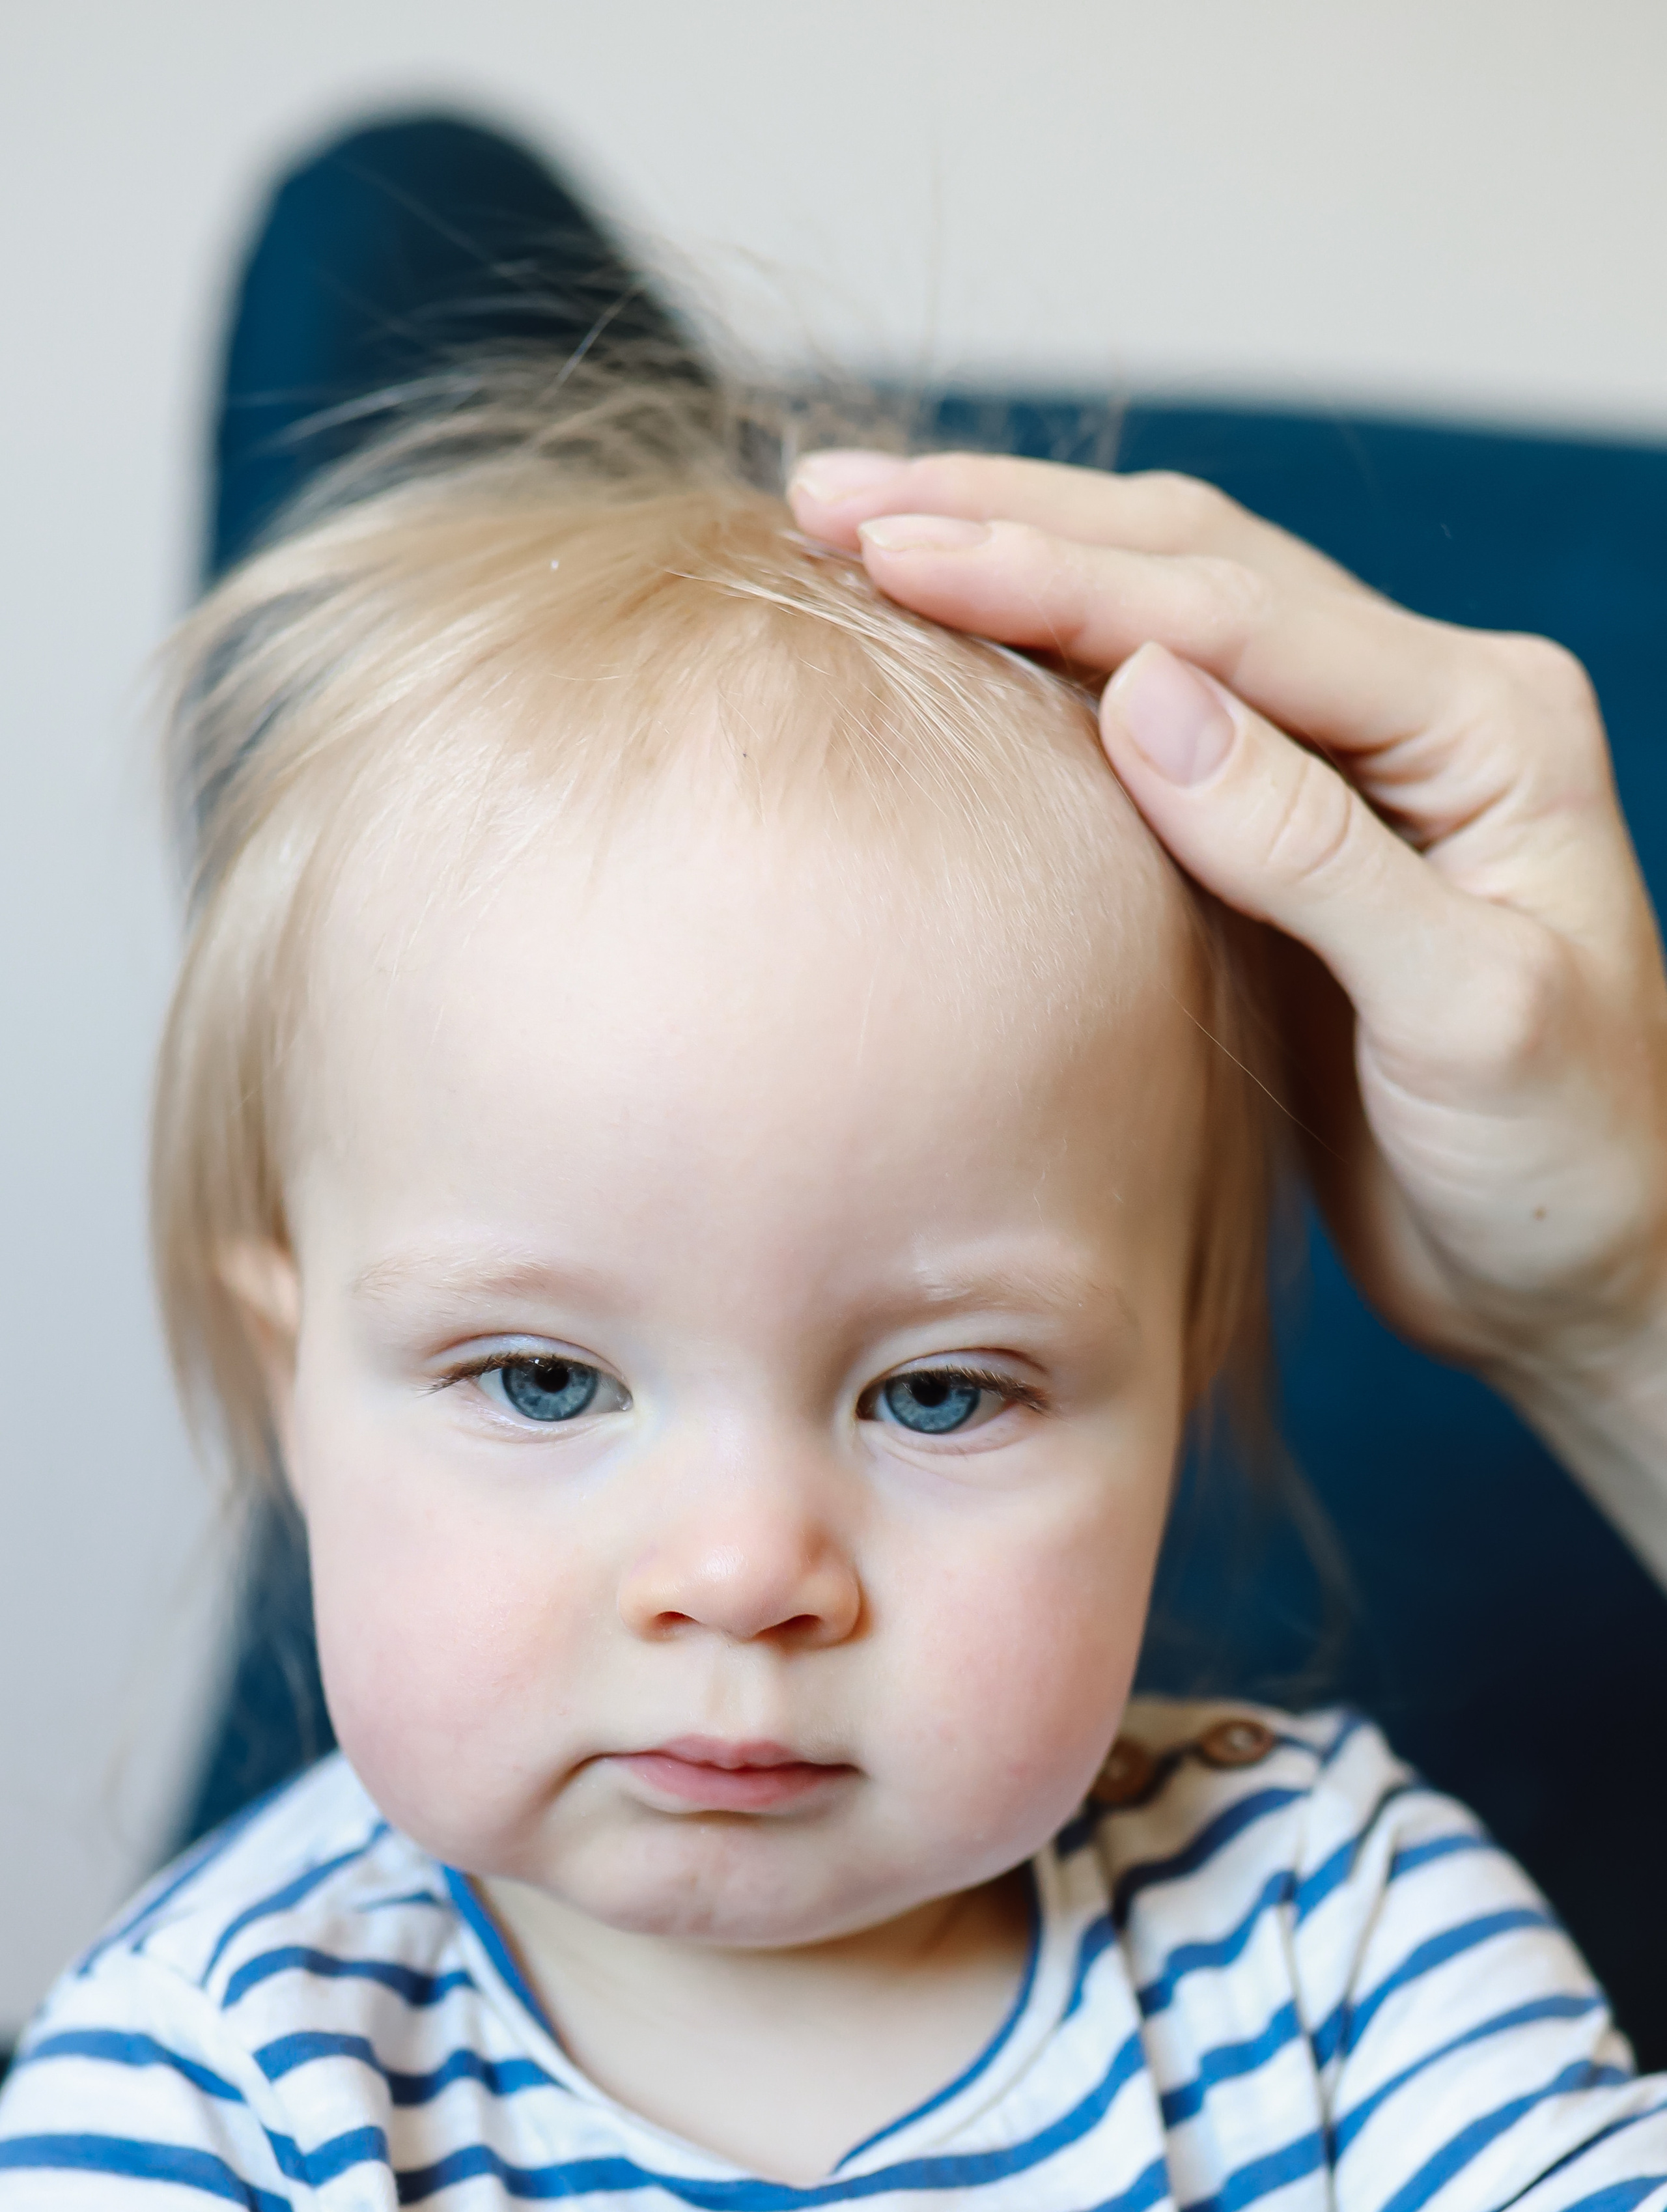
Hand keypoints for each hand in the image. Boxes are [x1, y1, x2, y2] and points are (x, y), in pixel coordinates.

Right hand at [788, 449, 1666, 1575]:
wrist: (1574, 1272)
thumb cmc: (1560, 1163)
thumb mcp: (1464, 1018)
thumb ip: (1311, 851)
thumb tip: (1144, 696)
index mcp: (1486, 724)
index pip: (1237, 616)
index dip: (1056, 577)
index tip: (897, 550)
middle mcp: (1421, 708)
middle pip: (1191, 565)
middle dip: (1006, 519)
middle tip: (833, 495)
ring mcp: (1350, 763)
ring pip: (1165, 612)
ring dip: (1015, 560)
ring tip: (863, 527)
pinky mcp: (1285, 835)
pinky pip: (1148, 716)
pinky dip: (1042, 663)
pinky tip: (952, 636)